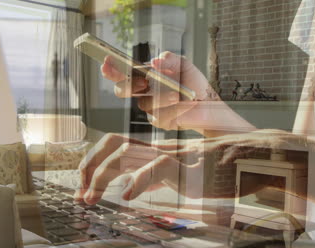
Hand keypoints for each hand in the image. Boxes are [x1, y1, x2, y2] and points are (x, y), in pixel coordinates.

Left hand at [75, 130, 307, 204]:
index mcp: (156, 151)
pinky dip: (138, 182)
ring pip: (126, 153)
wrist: (256, 158)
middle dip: (89, 167)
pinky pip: (158, 168)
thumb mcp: (183, 173)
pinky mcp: (189, 166)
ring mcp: (172, 155)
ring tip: (92, 198)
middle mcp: (159, 149)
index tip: (84, 186)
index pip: (115, 145)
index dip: (94, 162)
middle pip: (112, 143)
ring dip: (102, 176)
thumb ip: (160, 176)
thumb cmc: (223, 168)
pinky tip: (127, 197)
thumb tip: (138, 185)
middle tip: (81, 193)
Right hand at [101, 52, 218, 129]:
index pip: (121, 72)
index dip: (111, 68)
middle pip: (121, 90)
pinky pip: (159, 117)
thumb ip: (170, 59)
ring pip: (144, 103)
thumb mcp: (184, 65)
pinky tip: (186, 104)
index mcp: (143, 75)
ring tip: (178, 94)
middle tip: (143, 83)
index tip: (106, 62)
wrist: (208, 103)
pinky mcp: (159, 121)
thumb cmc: (193, 82)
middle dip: (128, 86)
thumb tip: (155, 61)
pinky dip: (174, 109)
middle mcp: (142, 92)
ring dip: (161, 98)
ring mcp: (149, 107)